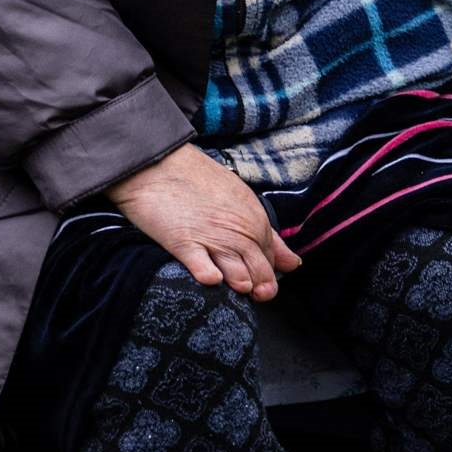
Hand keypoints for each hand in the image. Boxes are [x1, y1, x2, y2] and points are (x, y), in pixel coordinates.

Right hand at [106, 144, 300, 300]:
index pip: (271, 260)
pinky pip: (206, 273)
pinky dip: (211, 278)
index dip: (264, 272)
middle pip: (261, 275)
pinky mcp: (185, 245)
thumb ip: (270, 235)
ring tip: (227, 280)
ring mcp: (214, 240)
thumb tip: (294, 264)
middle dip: (258, 289)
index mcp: (256, 220)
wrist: (157, 162)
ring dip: (238, 284)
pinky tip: (209, 277)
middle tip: (243, 288)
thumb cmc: (197, 178)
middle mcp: (240, 232)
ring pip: (240, 278)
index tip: (253, 275)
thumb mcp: (241, 200)